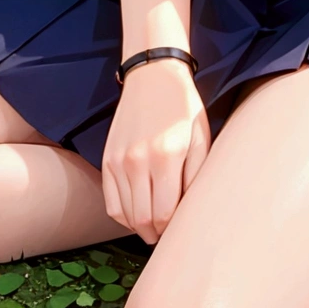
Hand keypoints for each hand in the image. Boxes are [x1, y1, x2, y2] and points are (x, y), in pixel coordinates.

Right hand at [101, 58, 210, 243]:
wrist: (152, 75)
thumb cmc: (182, 106)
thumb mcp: (201, 136)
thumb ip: (197, 175)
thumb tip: (189, 210)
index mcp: (166, 155)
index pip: (164, 213)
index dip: (172, 228)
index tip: (180, 226)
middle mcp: (138, 160)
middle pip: (142, 220)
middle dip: (156, 232)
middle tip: (168, 230)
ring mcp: (118, 160)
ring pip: (125, 215)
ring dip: (140, 226)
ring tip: (154, 222)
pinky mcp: (107, 159)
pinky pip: (111, 203)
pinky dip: (123, 215)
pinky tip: (137, 211)